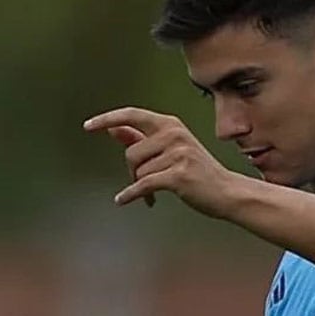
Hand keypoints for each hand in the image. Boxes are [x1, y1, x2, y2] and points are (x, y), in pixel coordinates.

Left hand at [84, 107, 239, 216]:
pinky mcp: (178, 175)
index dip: (107, 119)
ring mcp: (178, 154)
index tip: (88, 126)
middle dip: (132, 171)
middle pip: (131, 153)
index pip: (132, 115)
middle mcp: (174, 135)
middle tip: (144, 182)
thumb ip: (140, 138)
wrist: (226, 192)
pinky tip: (123, 200)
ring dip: (141, 186)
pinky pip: (143, 185)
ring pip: (138, 172)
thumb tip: (112, 130)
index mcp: (170, 124)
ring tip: (154, 194)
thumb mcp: (170, 150)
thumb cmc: (197, 172)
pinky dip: (131, 195)